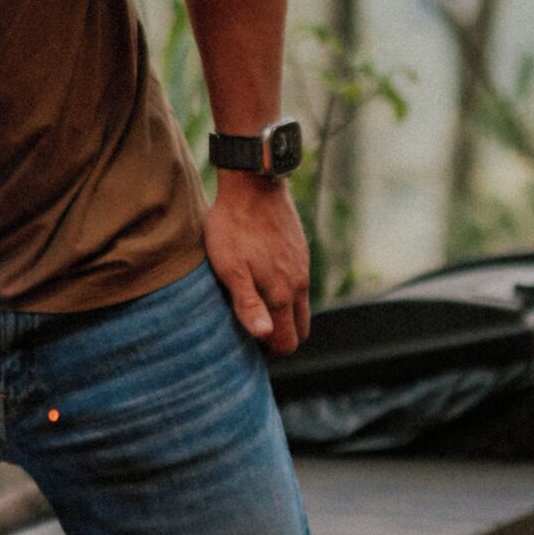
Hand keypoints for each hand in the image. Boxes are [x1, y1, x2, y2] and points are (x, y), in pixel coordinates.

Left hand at [204, 168, 310, 354]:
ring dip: (284, 313)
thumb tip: (264, 336)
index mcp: (282, 294)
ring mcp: (302, 267)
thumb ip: (248, 305)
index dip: (270, 348)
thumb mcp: (230, 269)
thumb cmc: (234, 228)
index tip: (249, 342)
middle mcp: (298, 284)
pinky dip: (287, 292)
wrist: (253, 185)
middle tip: (254, 326)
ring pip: (301, 306)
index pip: (288, 342)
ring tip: (255, 302)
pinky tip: (263, 277)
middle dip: (282, 336)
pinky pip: (300, 284)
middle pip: (301, 329)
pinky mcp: (300, 252)